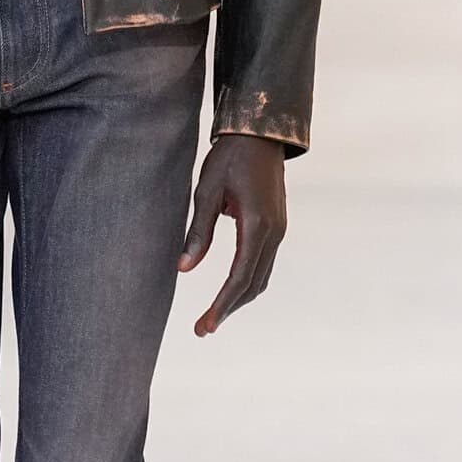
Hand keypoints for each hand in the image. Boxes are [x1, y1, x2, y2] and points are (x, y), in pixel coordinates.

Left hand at [177, 133, 287, 335]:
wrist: (260, 133)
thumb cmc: (229, 157)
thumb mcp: (207, 192)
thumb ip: (198, 233)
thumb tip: (183, 269)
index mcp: (257, 225)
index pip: (239, 278)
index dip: (221, 305)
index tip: (205, 326)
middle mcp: (273, 232)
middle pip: (252, 284)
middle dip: (228, 308)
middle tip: (203, 328)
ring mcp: (278, 230)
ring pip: (261, 277)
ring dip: (238, 298)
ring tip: (213, 315)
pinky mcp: (276, 226)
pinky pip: (263, 263)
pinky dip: (246, 282)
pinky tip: (229, 289)